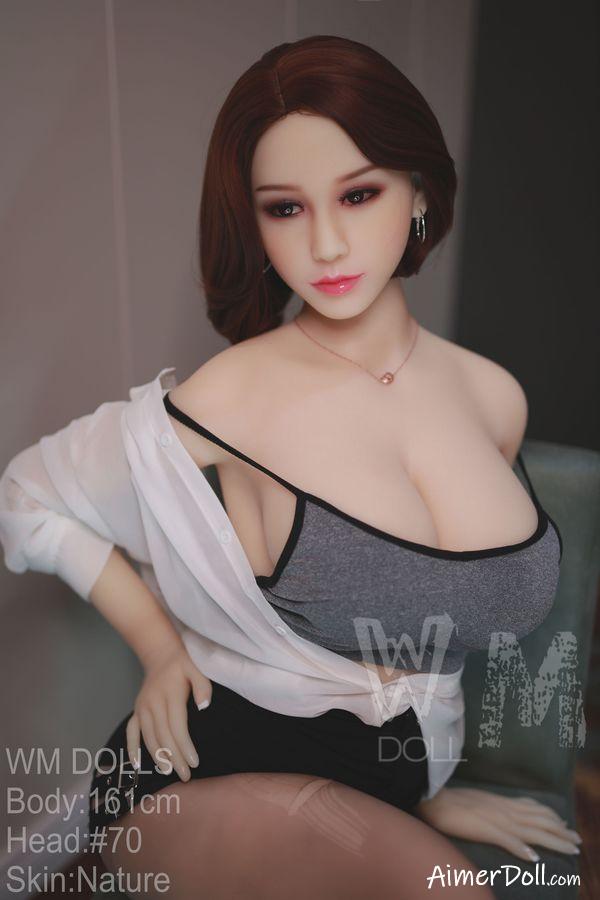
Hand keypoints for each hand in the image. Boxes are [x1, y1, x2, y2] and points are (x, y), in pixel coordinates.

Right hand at [125, 642, 211, 781]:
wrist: (160, 653)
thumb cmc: (183, 663)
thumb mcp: (197, 668)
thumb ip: (203, 686)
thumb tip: (204, 707)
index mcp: (170, 694)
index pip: (177, 726)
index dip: (184, 746)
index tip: (194, 762)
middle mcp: (153, 703)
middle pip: (163, 736)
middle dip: (174, 758)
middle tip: (186, 776)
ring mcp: (142, 707)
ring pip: (148, 737)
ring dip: (157, 757)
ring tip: (169, 772)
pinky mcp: (137, 710)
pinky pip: (131, 731)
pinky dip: (132, 747)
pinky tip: (136, 764)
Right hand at [414, 787, 581, 862]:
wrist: (431, 795)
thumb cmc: (451, 799)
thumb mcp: (478, 800)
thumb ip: (495, 805)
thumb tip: (509, 809)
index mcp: (501, 803)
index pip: (533, 809)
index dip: (552, 817)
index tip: (566, 825)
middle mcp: (503, 810)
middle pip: (539, 821)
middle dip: (561, 831)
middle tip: (577, 841)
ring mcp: (495, 819)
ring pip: (531, 831)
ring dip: (552, 840)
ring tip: (569, 849)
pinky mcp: (484, 828)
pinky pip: (506, 840)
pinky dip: (521, 849)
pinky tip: (532, 858)